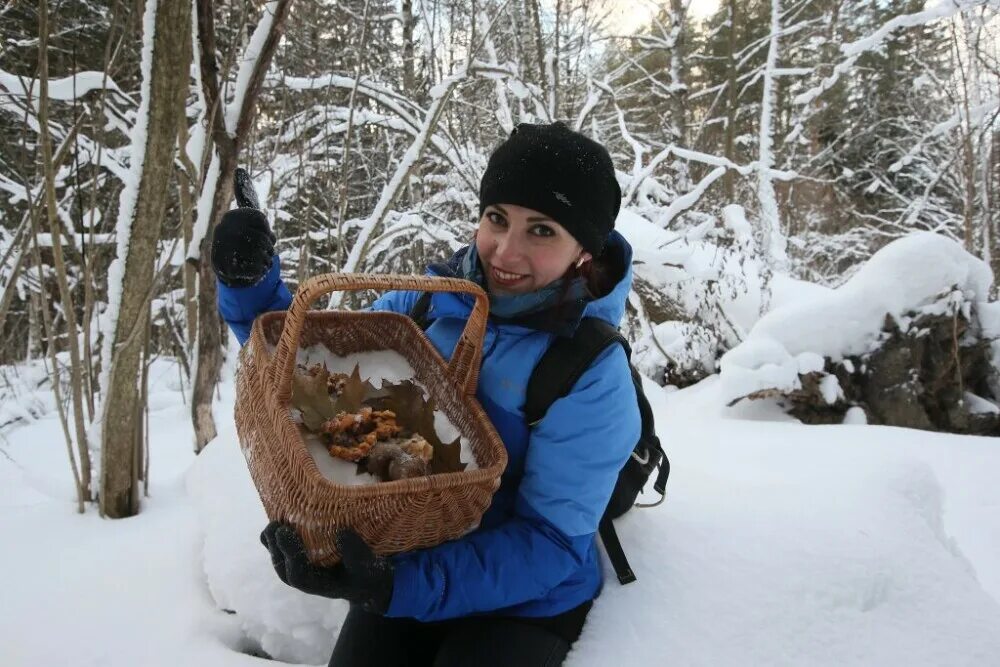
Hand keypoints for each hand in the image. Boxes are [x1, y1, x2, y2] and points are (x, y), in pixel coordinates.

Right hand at [211, 168, 275, 286]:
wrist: (228, 267)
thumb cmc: (243, 238)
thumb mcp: (246, 216)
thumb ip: (244, 194)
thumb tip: (239, 170)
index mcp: (231, 216)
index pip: (261, 220)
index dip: (268, 231)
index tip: (267, 236)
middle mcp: (223, 230)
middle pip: (262, 239)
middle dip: (269, 248)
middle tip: (267, 252)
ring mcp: (223, 250)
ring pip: (259, 255)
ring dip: (266, 260)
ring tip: (263, 261)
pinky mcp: (226, 269)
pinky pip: (255, 270)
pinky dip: (260, 271)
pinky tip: (256, 270)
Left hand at [260, 521, 394, 613]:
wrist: (365, 578)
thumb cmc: (365, 573)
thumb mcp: (368, 567)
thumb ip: (357, 554)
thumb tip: (342, 533)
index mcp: (318, 584)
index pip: (298, 574)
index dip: (290, 553)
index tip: (285, 532)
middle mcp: (304, 576)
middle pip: (281, 565)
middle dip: (275, 545)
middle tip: (276, 524)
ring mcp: (299, 565)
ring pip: (277, 554)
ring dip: (272, 539)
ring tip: (275, 519)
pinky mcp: (299, 553)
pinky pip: (281, 545)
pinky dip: (279, 532)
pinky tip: (282, 514)